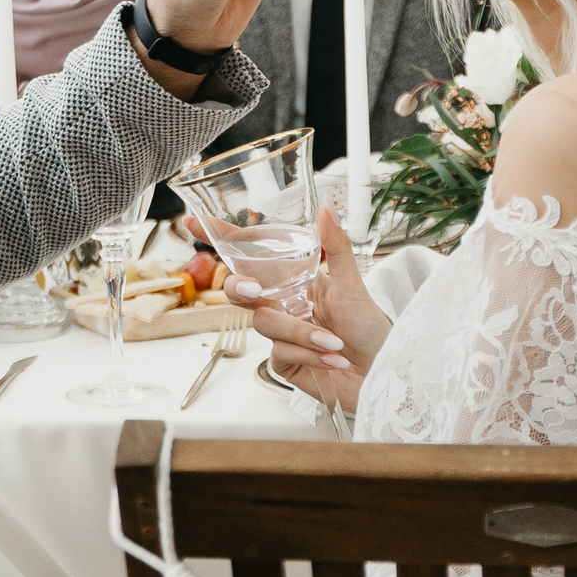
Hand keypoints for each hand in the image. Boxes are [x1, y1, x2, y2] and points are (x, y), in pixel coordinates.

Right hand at [211, 204, 390, 415]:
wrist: (383, 371)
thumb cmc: (369, 329)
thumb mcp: (353, 284)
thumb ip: (336, 246)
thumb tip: (326, 205)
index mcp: (292, 280)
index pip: (249, 255)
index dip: (220, 238)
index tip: (193, 221)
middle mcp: (281, 305)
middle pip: (238, 289)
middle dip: (239, 286)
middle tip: (253, 288)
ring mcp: (279, 335)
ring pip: (264, 324)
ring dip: (301, 333)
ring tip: (334, 343)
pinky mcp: (282, 363)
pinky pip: (279, 352)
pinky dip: (308, 353)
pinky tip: (333, 360)